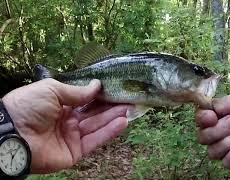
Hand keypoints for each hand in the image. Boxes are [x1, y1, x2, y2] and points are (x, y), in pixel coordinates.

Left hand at [2, 79, 129, 172]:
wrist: (10, 134)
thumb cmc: (27, 106)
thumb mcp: (52, 90)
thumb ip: (77, 91)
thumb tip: (97, 85)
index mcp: (61, 105)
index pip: (86, 100)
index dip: (101, 95)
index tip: (116, 88)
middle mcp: (68, 120)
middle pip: (94, 113)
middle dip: (111, 105)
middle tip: (129, 98)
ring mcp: (72, 136)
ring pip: (97, 126)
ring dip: (114, 117)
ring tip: (130, 108)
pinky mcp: (75, 152)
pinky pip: (95, 141)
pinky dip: (109, 132)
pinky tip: (123, 122)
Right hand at [196, 85, 229, 169]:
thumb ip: (229, 102)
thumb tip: (208, 107)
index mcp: (227, 112)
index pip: (202, 118)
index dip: (203, 119)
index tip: (212, 117)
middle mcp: (227, 129)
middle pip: (203, 136)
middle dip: (217, 131)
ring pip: (213, 152)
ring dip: (228, 143)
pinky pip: (228, 163)